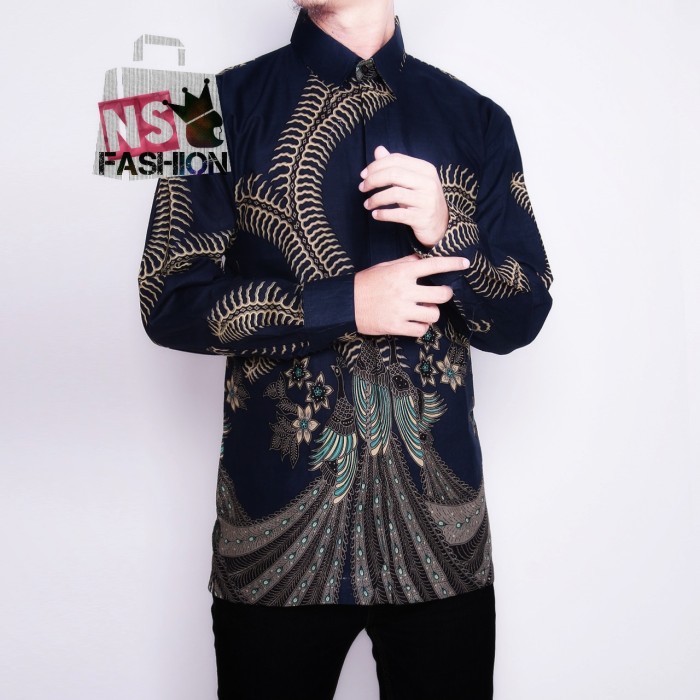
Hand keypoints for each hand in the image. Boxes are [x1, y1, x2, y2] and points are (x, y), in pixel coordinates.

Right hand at [354, 254, 468, 336]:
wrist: (346, 304)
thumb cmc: (366, 283)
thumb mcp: (386, 267)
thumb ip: (406, 263)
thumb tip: (423, 260)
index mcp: (403, 272)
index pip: (435, 265)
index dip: (453, 264)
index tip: (465, 264)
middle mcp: (405, 290)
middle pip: (442, 294)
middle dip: (444, 294)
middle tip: (439, 294)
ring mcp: (401, 310)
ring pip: (434, 313)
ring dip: (432, 312)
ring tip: (423, 310)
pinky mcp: (396, 326)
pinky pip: (421, 330)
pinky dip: (422, 327)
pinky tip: (415, 323)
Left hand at [359, 146, 448, 247]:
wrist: (441, 225)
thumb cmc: (421, 200)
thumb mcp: (411, 181)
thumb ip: (395, 166)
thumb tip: (378, 150)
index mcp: (426, 169)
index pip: (396, 160)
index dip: (376, 166)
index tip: (363, 175)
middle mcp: (428, 183)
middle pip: (394, 174)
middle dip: (373, 180)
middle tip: (362, 188)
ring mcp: (427, 201)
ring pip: (394, 194)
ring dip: (375, 199)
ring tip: (367, 204)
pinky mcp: (422, 218)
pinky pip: (398, 214)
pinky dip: (383, 214)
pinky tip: (376, 215)